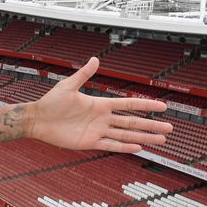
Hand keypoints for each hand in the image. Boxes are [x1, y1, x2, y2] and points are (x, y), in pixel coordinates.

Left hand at [29, 57, 171, 152]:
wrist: (37, 120)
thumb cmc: (51, 102)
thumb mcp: (68, 86)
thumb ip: (83, 74)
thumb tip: (95, 59)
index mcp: (100, 104)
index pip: (128, 104)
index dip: (145, 105)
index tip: (162, 106)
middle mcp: (101, 118)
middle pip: (132, 122)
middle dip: (151, 125)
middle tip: (169, 128)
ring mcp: (97, 131)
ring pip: (125, 135)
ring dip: (143, 137)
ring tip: (160, 140)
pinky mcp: (89, 142)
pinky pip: (110, 145)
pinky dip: (124, 147)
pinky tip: (138, 147)